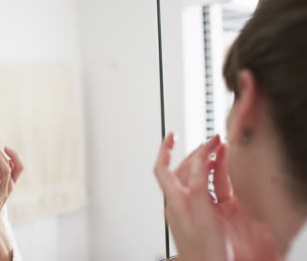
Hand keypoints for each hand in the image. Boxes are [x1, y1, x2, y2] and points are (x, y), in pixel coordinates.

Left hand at [0, 137, 22, 223]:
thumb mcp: (0, 186)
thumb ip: (3, 174)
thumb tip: (6, 159)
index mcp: (12, 182)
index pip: (20, 165)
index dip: (14, 154)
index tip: (4, 146)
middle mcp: (10, 185)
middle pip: (12, 164)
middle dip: (1, 151)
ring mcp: (3, 190)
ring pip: (5, 170)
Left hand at [154, 133, 281, 260]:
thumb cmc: (205, 252)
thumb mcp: (202, 213)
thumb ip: (199, 186)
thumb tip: (198, 160)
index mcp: (175, 200)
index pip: (162, 168)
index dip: (165, 149)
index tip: (171, 134)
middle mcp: (179, 202)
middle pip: (183, 170)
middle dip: (196, 152)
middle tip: (213, 142)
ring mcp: (190, 209)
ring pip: (194, 178)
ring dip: (206, 163)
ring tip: (220, 152)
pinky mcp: (201, 215)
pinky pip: (204, 189)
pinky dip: (212, 176)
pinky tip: (221, 175)